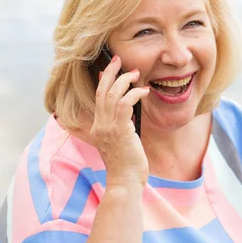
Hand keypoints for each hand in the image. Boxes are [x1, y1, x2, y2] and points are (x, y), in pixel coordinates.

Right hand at [89, 55, 149, 187]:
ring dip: (124, 80)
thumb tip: (129, 114)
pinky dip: (134, 94)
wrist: (125, 182)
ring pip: (112, 94)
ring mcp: (108, 127)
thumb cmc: (126, 166)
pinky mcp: (119, 130)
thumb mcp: (120, 143)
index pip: (98, 98)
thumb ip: (121, 128)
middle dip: (110, 73)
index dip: (103, 82)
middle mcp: (99, 125)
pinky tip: (144, 91)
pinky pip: (125, 104)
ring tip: (135, 73)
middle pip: (101, 91)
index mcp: (97, 128)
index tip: (108, 70)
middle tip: (118, 60)